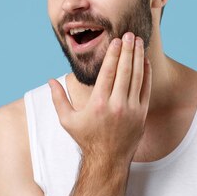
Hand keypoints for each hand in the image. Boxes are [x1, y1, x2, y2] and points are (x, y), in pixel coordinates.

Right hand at [48, 32, 151, 163]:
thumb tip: (50, 80)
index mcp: (98, 104)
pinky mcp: (142, 115)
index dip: (113, 54)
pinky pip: (146, 89)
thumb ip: (58, 99)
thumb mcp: (67, 121)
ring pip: (137, 77)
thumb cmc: (86, 139)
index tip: (116, 40)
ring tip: (139, 42)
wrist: (108, 161)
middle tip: (130, 35)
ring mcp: (131, 110)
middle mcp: (116, 105)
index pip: (108, 73)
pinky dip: (146, 74)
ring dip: (138, 57)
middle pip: (124, 71)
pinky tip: (145, 61)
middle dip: (128, 50)